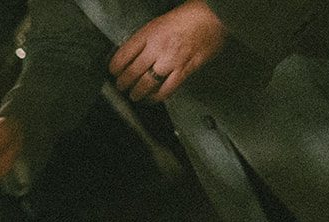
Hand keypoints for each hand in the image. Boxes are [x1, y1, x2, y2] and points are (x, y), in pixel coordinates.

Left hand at [109, 0, 226, 101]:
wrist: (215, 15)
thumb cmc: (189, 15)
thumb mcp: (160, 22)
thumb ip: (146, 39)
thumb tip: (133, 55)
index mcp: (149, 33)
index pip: (122, 56)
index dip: (114, 68)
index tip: (113, 72)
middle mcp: (157, 48)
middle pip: (131, 73)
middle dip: (122, 84)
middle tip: (121, 87)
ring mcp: (171, 61)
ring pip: (146, 85)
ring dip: (136, 93)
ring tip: (134, 96)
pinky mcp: (185, 70)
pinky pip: (166, 90)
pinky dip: (156, 97)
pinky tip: (151, 99)